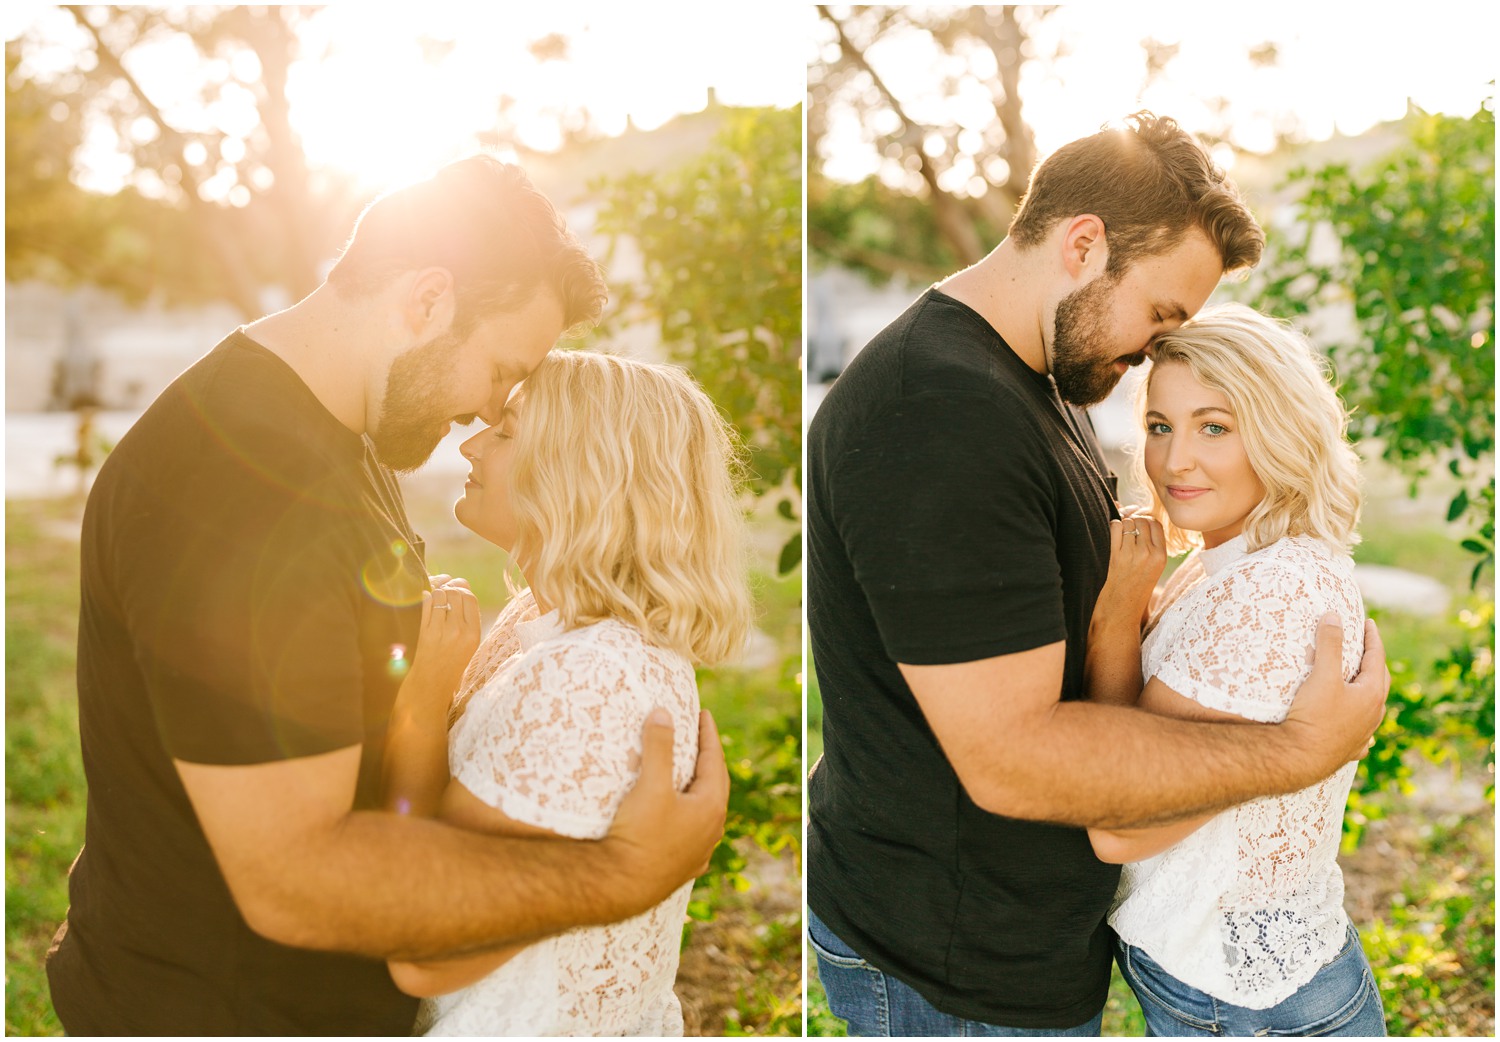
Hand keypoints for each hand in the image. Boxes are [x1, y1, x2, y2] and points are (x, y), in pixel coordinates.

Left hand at [404, 580, 480, 702]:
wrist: (432, 683)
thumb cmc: (452, 661)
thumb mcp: (470, 643)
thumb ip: (469, 618)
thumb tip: (462, 587)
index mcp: (474, 633)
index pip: (470, 598)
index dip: (463, 589)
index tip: (458, 590)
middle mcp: (459, 631)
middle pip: (455, 593)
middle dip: (449, 587)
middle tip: (445, 590)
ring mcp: (440, 632)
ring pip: (439, 595)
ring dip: (436, 592)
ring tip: (436, 596)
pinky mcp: (424, 633)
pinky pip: (425, 604)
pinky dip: (424, 597)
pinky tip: (425, 599)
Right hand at [604, 709, 728, 913]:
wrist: (621, 887)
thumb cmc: (639, 834)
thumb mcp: (650, 785)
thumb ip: (659, 747)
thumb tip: (663, 713)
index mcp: (711, 807)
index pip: (715, 761)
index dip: (709, 735)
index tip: (704, 714)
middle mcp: (712, 830)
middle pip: (715, 786)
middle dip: (708, 760)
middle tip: (701, 739)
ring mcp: (699, 852)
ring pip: (706, 813)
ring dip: (700, 791)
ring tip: (692, 777)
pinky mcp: (682, 868)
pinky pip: (693, 835)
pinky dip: (689, 818)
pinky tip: (682, 821)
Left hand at [1097, 512, 1166, 627]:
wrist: (1123, 605)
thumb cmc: (1138, 584)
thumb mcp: (1155, 566)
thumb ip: (1153, 544)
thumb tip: (1143, 517)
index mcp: (1162, 556)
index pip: (1156, 524)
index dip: (1147, 520)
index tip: (1140, 524)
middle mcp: (1149, 554)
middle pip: (1142, 520)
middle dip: (1134, 519)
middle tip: (1129, 528)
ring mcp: (1132, 554)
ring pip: (1128, 522)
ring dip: (1123, 524)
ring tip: (1122, 533)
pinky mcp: (1116, 556)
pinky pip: (1115, 528)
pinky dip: (1114, 526)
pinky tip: (1114, 533)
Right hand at [1283, 615, 1389, 776]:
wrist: (1300, 758)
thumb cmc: (1313, 716)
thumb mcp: (1322, 675)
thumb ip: (1330, 645)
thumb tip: (1334, 617)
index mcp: (1371, 694)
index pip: (1377, 658)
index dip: (1373, 638)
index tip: (1369, 623)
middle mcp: (1373, 715)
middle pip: (1380, 682)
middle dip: (1375, 662)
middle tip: (1368, 648)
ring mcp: (1363, 734)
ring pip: (1374, 709)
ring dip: (1370, 692)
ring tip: (1363, 684)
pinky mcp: (1349, 750)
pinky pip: (1363, 736)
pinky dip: (1363, 726)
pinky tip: (1362, 732)